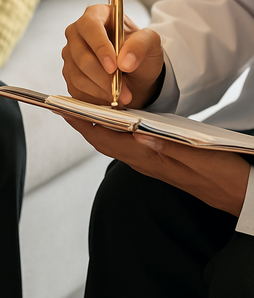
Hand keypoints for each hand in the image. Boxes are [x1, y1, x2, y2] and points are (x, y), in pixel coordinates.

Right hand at [62, 4, 163, 107]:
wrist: (135, 73)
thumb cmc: (138, 52)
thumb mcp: (150, 43)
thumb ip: (141, 45)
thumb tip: (125, 62)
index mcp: (96, 15)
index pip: (90, 27)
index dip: (100, 47)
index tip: (113, 66)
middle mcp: (78, 34)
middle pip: (81, 56)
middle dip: (102, 76)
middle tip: (120, 88)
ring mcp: (71, 55)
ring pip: (78, 76)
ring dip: (101, 90)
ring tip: (121, 95)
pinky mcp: (69, 75)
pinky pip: (76, 90)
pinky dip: (94, 98)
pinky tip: (109, 97)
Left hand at [63, 114, 250, 216]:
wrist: (238, 192)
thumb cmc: (220, 173)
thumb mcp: (196, 154)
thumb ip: (167, 145)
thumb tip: (138, 133)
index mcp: (148, 158)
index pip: (106, 139)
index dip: (82, 123)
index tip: (62, 108)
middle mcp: (144, 161)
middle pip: (104, 140)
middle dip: (82, 122)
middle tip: (62, 104)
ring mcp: (150, 162)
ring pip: (114, 141)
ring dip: (96, 125)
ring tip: (80, 107)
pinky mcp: (158, 160)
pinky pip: (127, 143)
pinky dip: (115, 129)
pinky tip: (116, 118)